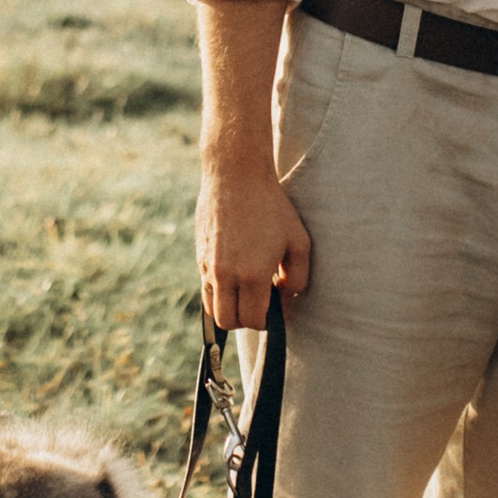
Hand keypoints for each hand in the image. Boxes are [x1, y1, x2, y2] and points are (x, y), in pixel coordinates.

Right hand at [197, 152, 311, 330]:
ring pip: (212, 309)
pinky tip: (235, 273)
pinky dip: (219, 291)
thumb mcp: (298, 240)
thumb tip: (285, 295)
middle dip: (246, 320)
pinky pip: (206, 287)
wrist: (235, 175)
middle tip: (261, 302)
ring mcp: (208, 266)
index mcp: (252, 274)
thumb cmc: (271, 206)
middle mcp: (225, 274)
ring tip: (246, 290)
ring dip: (229, 308)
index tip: (276, 307)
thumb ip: (298, 277)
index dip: (268, 321)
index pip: (254, 321)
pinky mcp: (199, 256)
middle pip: (228, 322)